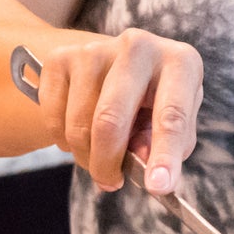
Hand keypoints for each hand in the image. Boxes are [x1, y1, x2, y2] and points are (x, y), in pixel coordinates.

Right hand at [33, 28, 203, 194]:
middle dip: (107, 163)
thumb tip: (147, 170)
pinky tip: (81, 134)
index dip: (164, 155)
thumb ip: (170, 145)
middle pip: (109, 120)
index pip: (172, 115)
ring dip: (86, 156)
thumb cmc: (157, 97)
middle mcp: (137, 46)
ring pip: (79, 124)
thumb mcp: (177, 118)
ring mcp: (95, 50)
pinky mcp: (61, 57)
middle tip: (111, 183)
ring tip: (100, 157)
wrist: (118, 62)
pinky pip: (53, 118)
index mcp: (179, 62)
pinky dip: (64, 141)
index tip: (158, 187)